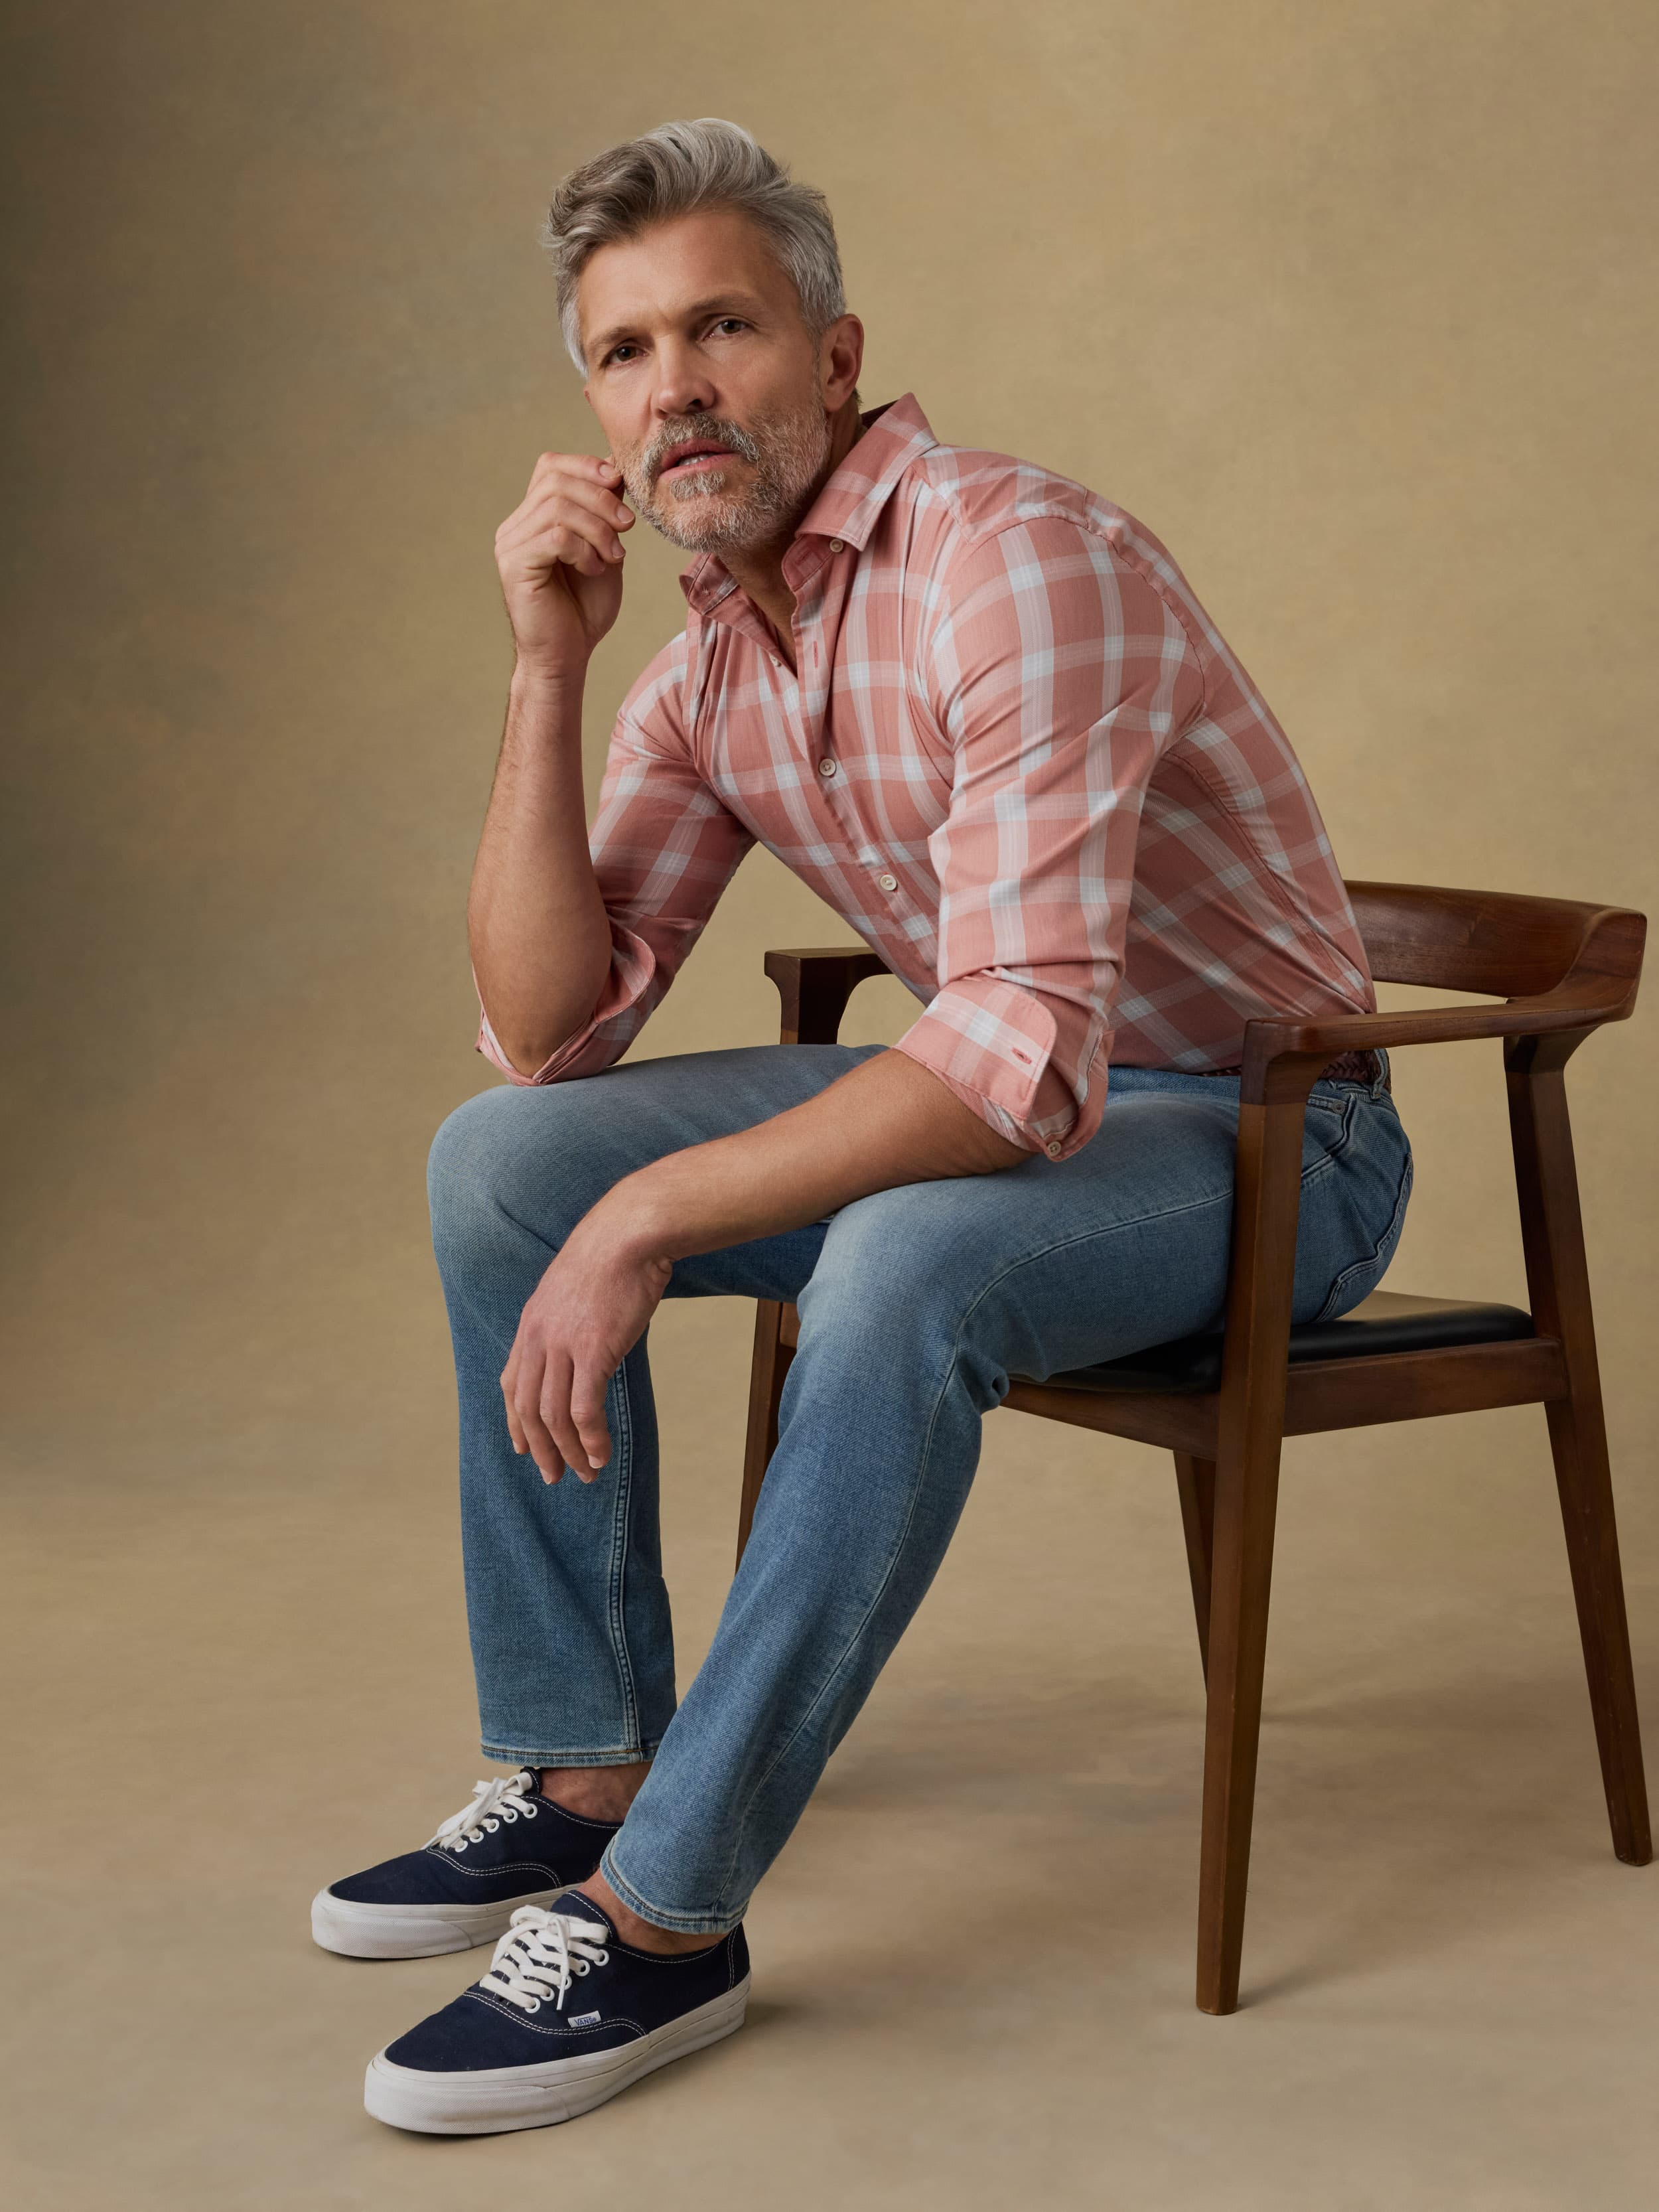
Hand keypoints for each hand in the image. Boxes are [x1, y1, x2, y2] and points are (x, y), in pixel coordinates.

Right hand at [494, 451, 634, 679]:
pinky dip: (584, 550)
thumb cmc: (585, 607)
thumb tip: (616, 469)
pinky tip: (594, 569)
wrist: (568, 655)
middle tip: (628, 526)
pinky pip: (555, 537)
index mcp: (533, 516)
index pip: (551, 465)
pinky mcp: (514, 565)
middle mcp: (515, 525)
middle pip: (556, 480)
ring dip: (598, 529)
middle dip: (602, 498)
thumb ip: (606, 512)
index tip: (620, 485)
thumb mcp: (605, 549)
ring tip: (614, 557)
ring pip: (558, 506)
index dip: (587, 466)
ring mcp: (511, 544)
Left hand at [500, 1206, 671, 1483]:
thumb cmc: (613, 1256)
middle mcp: (538, 1337)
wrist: (629, 1233)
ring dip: (569, 1451)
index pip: (512, 1384)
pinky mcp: (593, 1350)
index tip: (525, 1450)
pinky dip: (591, 1438)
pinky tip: (601, 1453)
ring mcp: (563, 1345)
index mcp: (531, 1323)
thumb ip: (569, 1319)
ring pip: (555, 1415)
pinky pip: (585, 1409)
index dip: (515, 1423)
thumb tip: (582, 1342)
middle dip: (541, 1449)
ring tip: (586, 1474)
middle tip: (556, 1476)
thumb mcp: (575, 1287)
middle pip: (529, 1409)